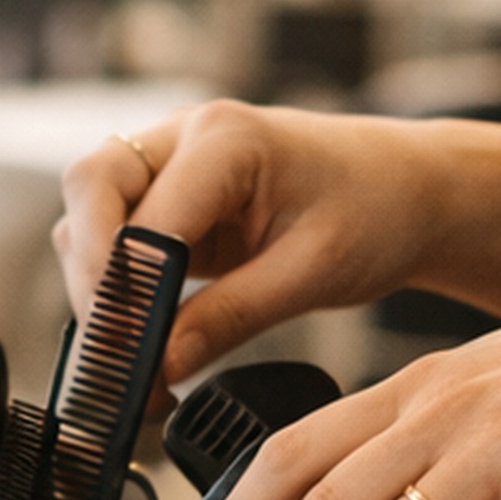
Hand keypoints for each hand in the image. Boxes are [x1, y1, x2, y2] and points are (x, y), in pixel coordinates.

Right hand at [54, 101, 451, 383]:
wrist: (409, 192)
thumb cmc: (377, 212)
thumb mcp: (312, 273)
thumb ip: (230, 316)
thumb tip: (160, 363)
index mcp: (227, 138)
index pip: (143, 212)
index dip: (124, 287)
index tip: (128, 353)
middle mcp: (186, 136)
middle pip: (91, 189)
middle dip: (91, 274)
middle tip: (115, 352)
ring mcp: (173, 160)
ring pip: (93, 212)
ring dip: (101, 282)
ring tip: (134, 357)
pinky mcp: (173, 195)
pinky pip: (118, 233)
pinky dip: (120, 284)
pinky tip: (146, 335)